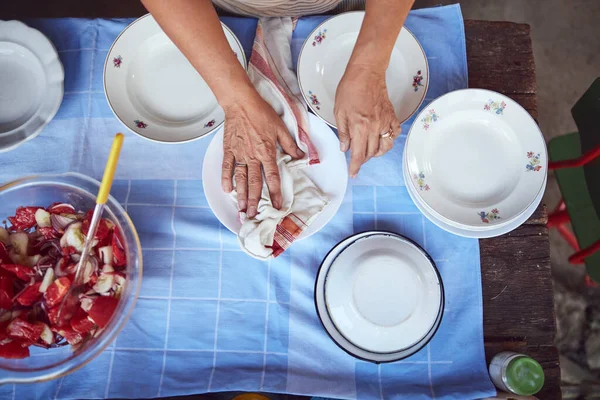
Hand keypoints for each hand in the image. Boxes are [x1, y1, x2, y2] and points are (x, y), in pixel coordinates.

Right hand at [221, 93, 304, 217]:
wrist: (241, 102)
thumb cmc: (261, 113)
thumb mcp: (281, 128)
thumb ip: (291, 144)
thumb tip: (301, 156)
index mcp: (267, 152)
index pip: (272, 177)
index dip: (276, 193)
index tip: (278, 206)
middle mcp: (252, 157)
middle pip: (254, 183)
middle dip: (255, 201)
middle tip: (254, 215)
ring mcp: (239, 154)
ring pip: (240, 179)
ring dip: (241, 195)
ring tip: (242, 209)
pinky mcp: (229, 149)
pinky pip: (227, 167)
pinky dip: (226, 179)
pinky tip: (227, 190)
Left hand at [334, 65, 400, 176]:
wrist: (366, 72)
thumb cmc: (350, 89)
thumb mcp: (339, 112)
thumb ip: (343, 132)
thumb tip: (345, 148)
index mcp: (359, 127)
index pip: (358, 154)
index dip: (355, 166)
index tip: (352, 173)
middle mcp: (374, 127)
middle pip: (371, 153)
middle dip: (363, 160)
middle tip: (356, 160)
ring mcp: (385, 122)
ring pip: (384, 146)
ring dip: (376, 153)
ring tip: (368, 151)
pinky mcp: (392, 116)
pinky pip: (394, 134)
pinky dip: (389, 140)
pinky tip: (382, 139)